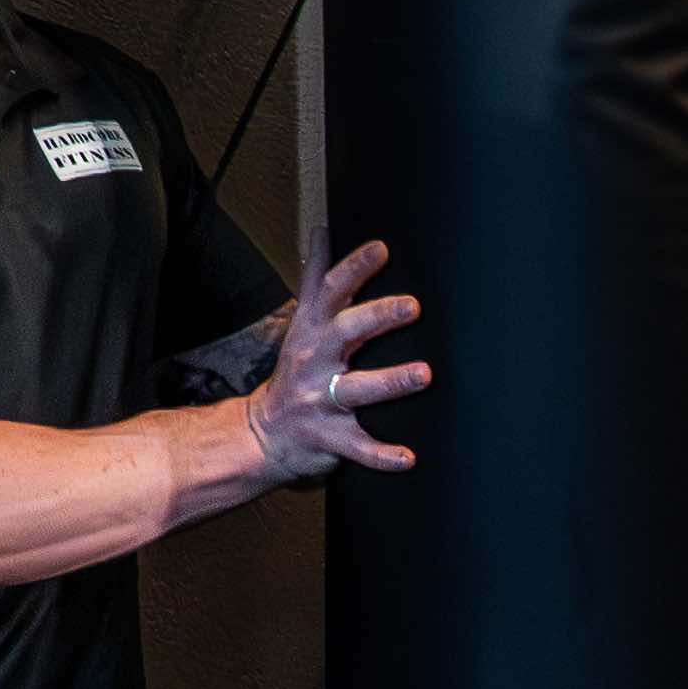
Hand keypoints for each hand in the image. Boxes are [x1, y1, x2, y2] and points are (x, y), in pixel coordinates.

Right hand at [236, 242, 429, 485]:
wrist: (263, 434)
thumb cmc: (296, 371)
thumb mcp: (302, 322)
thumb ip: (317, 279)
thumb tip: (321, 230)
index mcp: (312, 330)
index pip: (332, 290)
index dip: (355, 267)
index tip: (382, 248)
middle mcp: (315, 361)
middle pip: (345, 332)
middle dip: (378, 317)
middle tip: (413, 306)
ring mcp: (321, 401)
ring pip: (358, 389)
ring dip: (391, 381)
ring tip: (424, 374)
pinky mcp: (329, 438)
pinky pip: (359, 448)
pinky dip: (382, 455)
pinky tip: (408, 458)